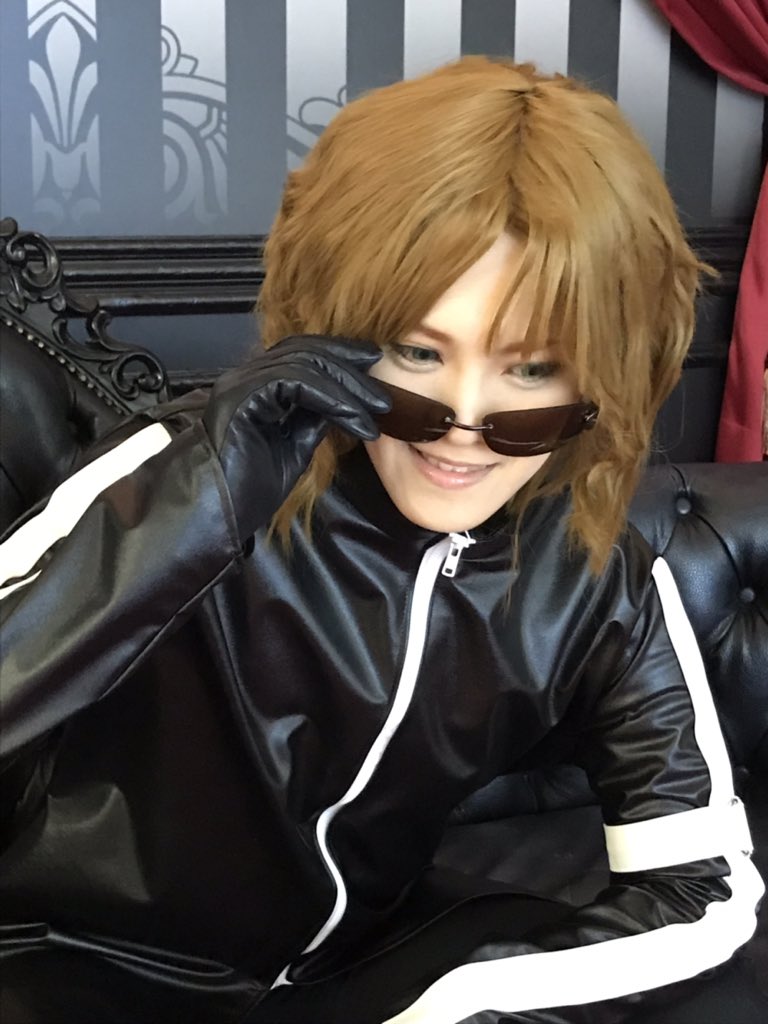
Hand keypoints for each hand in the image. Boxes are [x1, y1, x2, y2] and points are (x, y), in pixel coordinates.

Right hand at [202, 335, 390, 539]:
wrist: (212, 513)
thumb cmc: (245, 489)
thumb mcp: (293, 448)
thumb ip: (313, 422)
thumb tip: (342, 405)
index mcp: (256, 386)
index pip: (302, 355)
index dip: (340, 356)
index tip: (373, 367)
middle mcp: (246, 377)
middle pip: (305, 351)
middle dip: (349, 364)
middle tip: (384, 385)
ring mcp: (242, 384)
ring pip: (304, 364)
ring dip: (348, 386)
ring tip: (377, 408)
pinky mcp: (243, 398)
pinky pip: (295, 383)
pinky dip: (332, 399)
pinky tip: (355, 419)